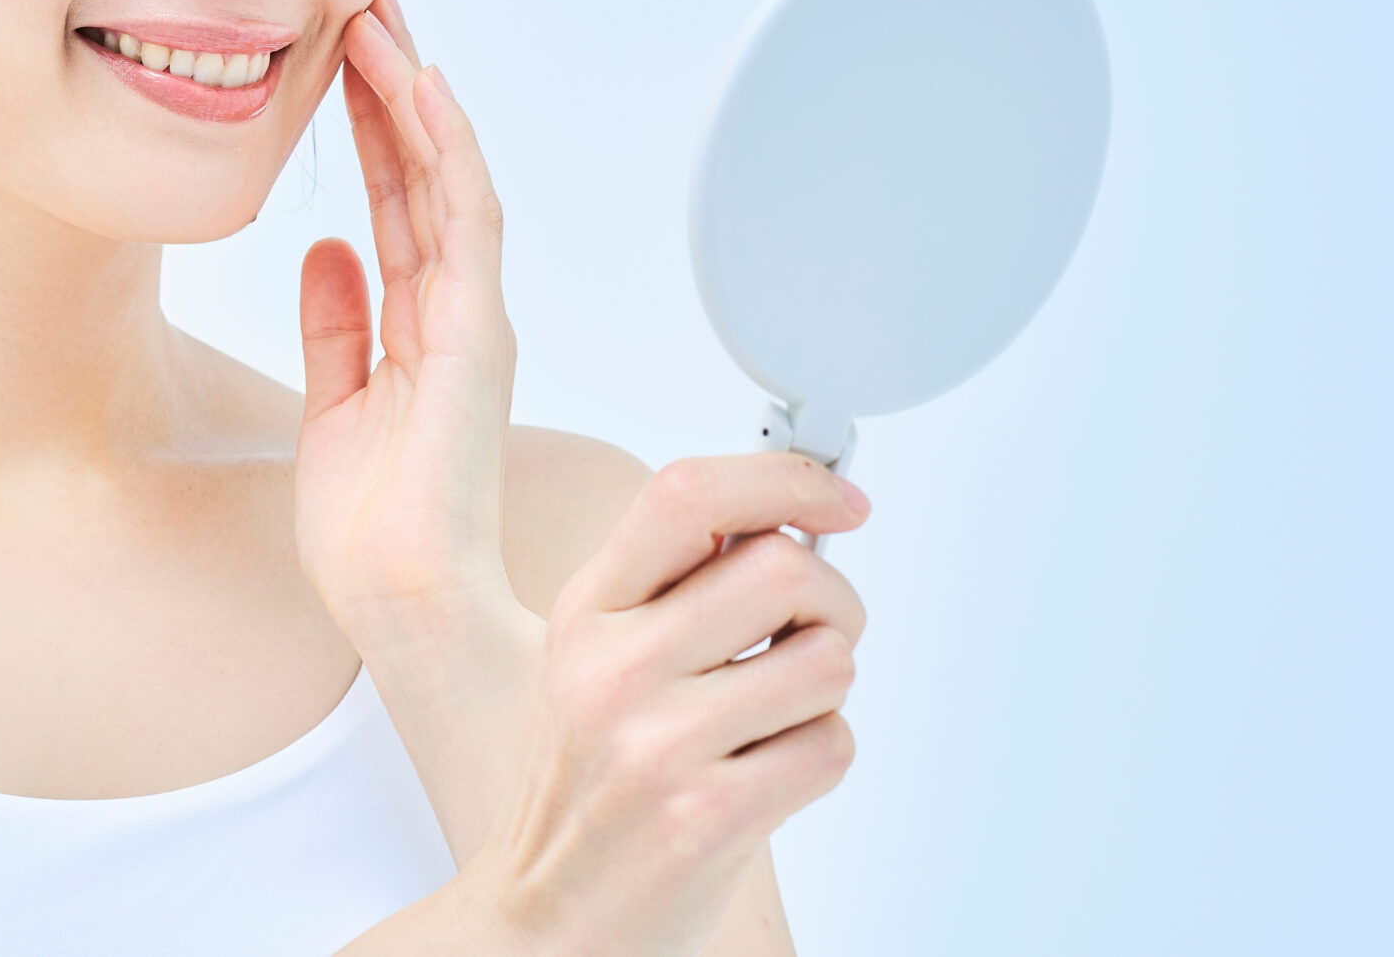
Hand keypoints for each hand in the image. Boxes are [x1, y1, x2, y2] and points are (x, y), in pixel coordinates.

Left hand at [293, 0, 535, 855]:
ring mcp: (471, 320)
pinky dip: (444, 149)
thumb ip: (335, 329)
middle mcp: (455, 313)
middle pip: (425, 173)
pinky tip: (419, 89)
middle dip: (394, 86)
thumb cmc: (371, 533)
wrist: (397, 606)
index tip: (341, 53)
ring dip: (414, 95)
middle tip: (363, 2)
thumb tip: (321, 252)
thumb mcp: (333, 408)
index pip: (398, 200)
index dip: (372, 124)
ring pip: (447, 177)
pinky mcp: (475, 336)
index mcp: (421, 330)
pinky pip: (464, 220)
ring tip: (378, 18)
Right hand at [457, 454, 870, 956]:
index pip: (687, 495)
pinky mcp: (709, 813)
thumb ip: (675, 583)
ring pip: (827, 660)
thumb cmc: (594, 780)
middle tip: (813, 631)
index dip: (784, 479)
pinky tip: (766, 773)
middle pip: (782, 569)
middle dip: (832, 599)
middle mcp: (612, 668)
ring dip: (826, 689)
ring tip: (775, 716)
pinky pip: (830, 745)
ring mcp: (658, 743)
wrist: (554, 916)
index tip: (839, 498)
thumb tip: (795, 515)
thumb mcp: (596, 657)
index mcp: (587, 611)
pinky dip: (820, 755)